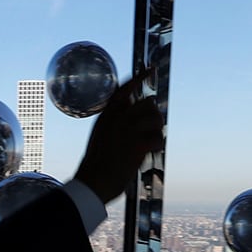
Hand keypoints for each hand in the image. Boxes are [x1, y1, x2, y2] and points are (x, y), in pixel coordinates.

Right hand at [73, 68, 163, 201]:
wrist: (93, 183)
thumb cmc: (96, 164)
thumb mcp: (100, 135)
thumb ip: (114, 122)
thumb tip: (133, 113)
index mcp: (106, 115)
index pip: (124, 89)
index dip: (139, 77)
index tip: (151, 69)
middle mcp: (117, 118)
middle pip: (148, 104)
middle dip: (154, 115)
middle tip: (152, 129)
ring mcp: (127, 130)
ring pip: (156, 119)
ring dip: (157, 131)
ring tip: (150, 143)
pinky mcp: (137, 144)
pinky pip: (158, 138)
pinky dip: (158, 146)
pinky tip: (150, 152)